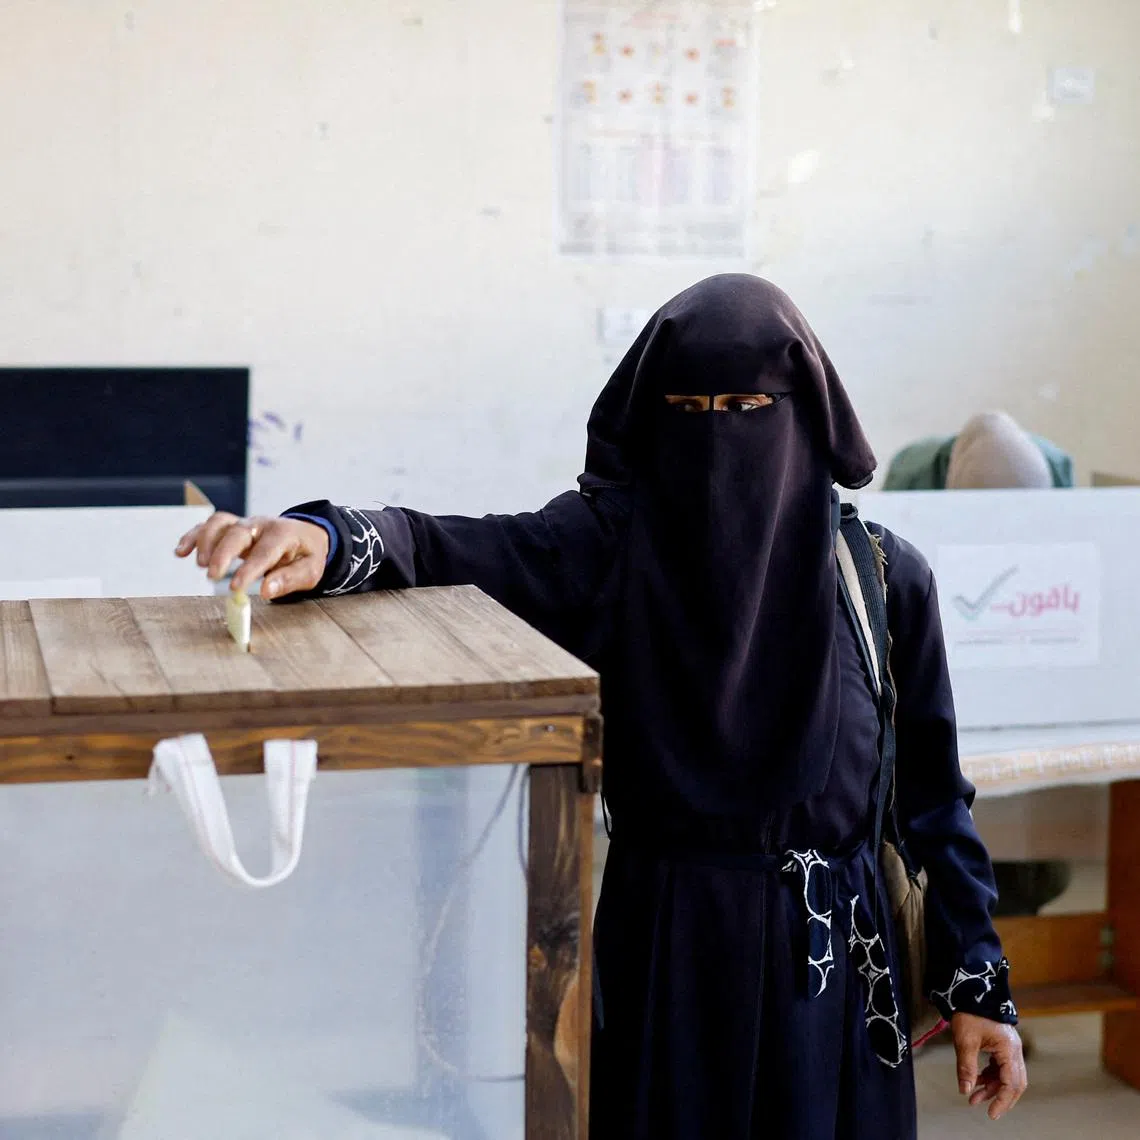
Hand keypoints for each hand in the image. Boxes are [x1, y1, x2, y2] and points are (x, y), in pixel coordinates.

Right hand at [175, 512, 329, 600]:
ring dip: (205, 541)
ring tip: (200, 565)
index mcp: (284, 534)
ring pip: (220, 523)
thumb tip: (266, 591)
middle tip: (213, 576)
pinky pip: (208, 526)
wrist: (305, 535)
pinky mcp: (231, 526)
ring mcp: (243, 523)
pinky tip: (181, 552)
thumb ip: (290, 580)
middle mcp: (260, 525)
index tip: (235, 588)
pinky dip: (193, 536)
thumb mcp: (310, 570)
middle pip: (237, 532)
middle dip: (223, 553)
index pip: (265, 551)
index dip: (249, 569)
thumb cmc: (306, 555)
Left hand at [952, 1012, 1026, 1119]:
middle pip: (1015, 1082)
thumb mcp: (965, 1041)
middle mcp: (1014, 1050)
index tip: (991, 1114)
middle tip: (986, 1109)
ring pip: (1006, 1075)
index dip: (1002, 1101)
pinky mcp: (1002, 1044)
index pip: (1011, 1083)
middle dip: (1000, 1097)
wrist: (970, 988)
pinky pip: (1000, 1067)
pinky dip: (990, 1076)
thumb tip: (965, 1091)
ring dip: (992, 1087)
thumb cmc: (969, 1012)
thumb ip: (966, 1067)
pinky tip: (976, 1082)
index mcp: (1009, 1049)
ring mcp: (1010, 1047)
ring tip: (973, 1097)